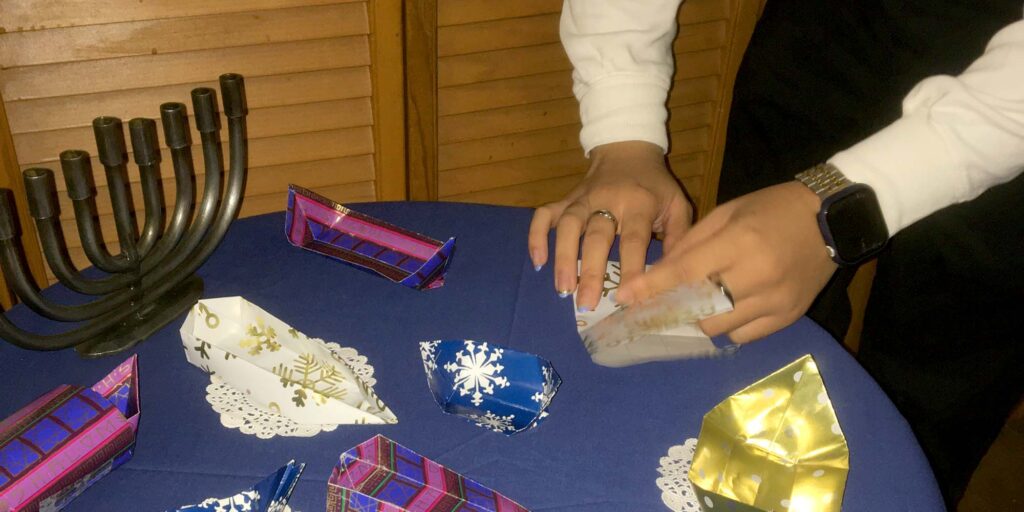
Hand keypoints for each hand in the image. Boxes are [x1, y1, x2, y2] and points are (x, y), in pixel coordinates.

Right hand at [527, 141, 691, 310]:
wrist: (628, 150)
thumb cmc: (655, 186)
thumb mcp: (677, 205)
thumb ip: (677, 237)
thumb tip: (674, 275)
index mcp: (639, 204)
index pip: (634, 239)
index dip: (630, 268)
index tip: (627, 296)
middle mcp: (608, 201)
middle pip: (596, 236)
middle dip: (590, 271)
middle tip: (587, 303)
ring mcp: (583, 199)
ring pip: (567, 226)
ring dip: (562, 257)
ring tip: (562, 289)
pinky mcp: (565, 199)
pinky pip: (545, 214)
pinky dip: (536, 235)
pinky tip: (538, 261)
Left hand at [616, 181, 838, 342]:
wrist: (832, 219)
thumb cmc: (773, 209)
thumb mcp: (728, 212)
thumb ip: (692, 243)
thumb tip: (658, 272)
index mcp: (739, 242)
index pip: (686, 272)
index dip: (652, 287)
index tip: (625, 299)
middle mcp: (757, 276)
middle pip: (700, 308)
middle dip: (673, 310)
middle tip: (658, 307)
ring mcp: (775, 301)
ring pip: (720, 328)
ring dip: (699, 320)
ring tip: (695, 307)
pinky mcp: (789, 316)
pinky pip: (745, 336)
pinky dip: (728, 327)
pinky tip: (726, 311)